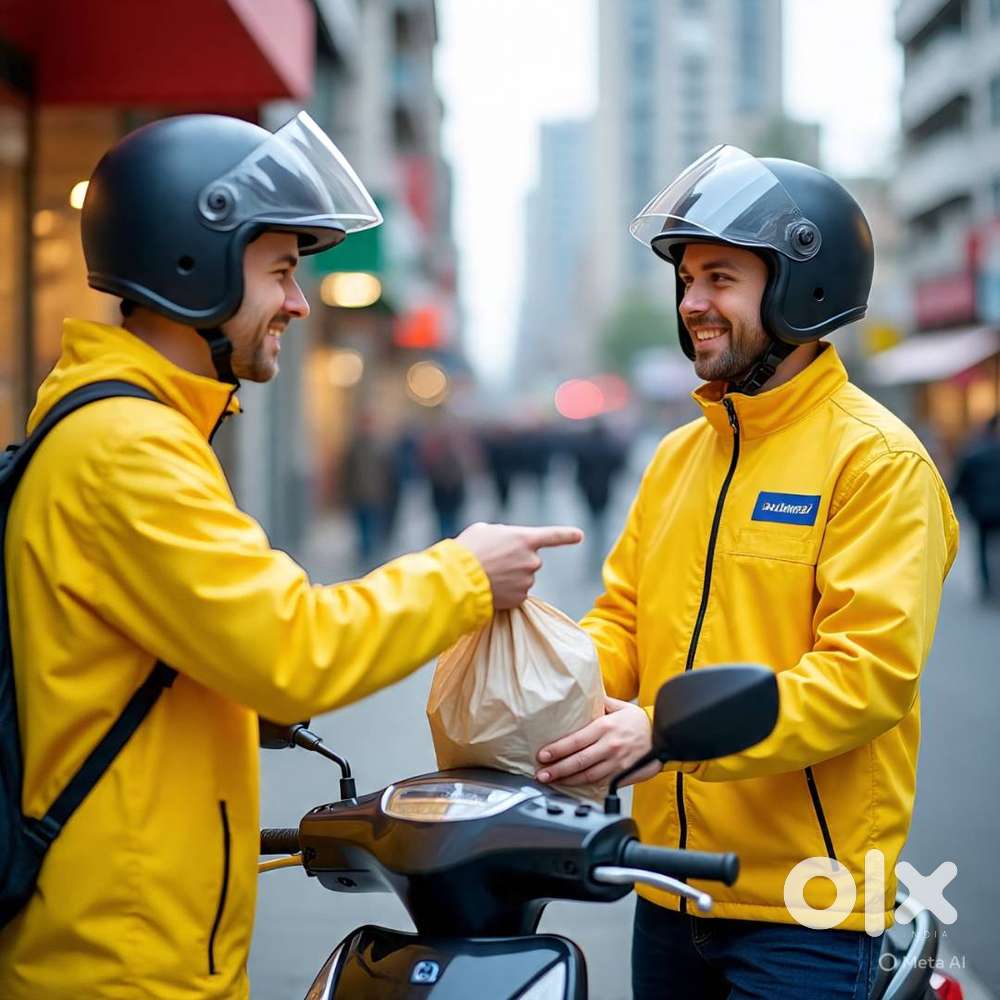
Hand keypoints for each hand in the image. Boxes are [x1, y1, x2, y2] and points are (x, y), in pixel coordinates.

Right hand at [456, 523, 582, 609]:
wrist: (460, 578)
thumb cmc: (468, 549)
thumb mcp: (485, 530)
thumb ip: (503, 536)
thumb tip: (506, 547)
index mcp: (525, 539)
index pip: (553, 536)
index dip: (567, 535)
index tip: (579, 535)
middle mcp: (532, 560)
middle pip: (530, 561)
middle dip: (516, 561)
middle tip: (492, 561)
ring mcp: (527, 581)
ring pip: (523, 578)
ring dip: (510, 577)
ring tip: (488, 574)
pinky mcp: (520, 598)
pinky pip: (517, 594)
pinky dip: (506, 592)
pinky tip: (492, 587)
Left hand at [535, 697, 660, 786]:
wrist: (664, 735)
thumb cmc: (639, 721)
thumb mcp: (619, 706)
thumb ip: (599, 703)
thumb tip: (581, 694)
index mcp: (605, 727)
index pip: (575, 741)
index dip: (557, 750)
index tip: (542, 755)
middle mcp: (610, 746)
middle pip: (578, 762)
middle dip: (557, 769)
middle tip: (541, 774)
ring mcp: (617, 763)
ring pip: (588, 776)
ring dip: (568, 780)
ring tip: (553, 781)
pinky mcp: (624, 775)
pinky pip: (602, 783)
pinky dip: (586, 787)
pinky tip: (574, 787)